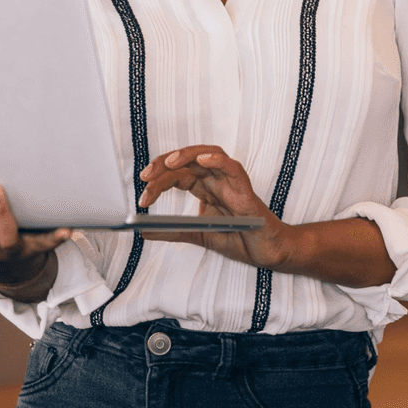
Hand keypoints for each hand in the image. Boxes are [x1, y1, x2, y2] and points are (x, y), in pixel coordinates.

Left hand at [138, 145, 294, 269]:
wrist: (265, 253)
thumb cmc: (237, 238)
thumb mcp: (196, 234)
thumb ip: (171, 230)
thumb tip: (142, 231)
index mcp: (204, 187)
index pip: (177, 172)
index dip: (159, 178)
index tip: (143, 192)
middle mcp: (215, 179)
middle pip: (187, 161)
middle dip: (164, 165)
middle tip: (146, 176)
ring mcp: (230, 181)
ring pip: (208, 154)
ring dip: (187, 155)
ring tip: (170, 163)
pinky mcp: (245, 189)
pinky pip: (232, 167)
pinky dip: (218, 160)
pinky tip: (203, 160)